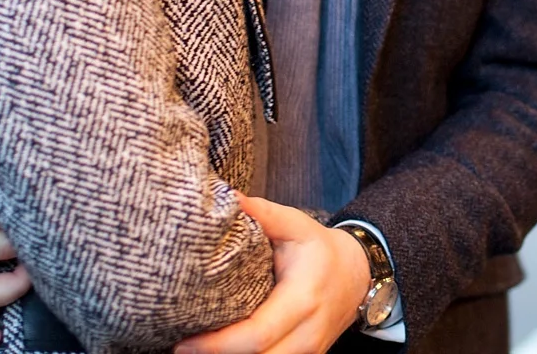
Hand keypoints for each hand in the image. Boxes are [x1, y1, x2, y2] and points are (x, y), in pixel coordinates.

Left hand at [175, 195, 370, 353]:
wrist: (357, 274)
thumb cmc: (320, 249)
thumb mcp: (297, 225)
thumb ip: (264, 214)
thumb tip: (229, 197)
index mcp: (302, 299)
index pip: (256, 335)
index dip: (218, 345)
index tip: (185, 342)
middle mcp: (307, 333)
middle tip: (180, 348)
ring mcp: (309, 352)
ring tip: (196, 350)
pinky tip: (223, 351)